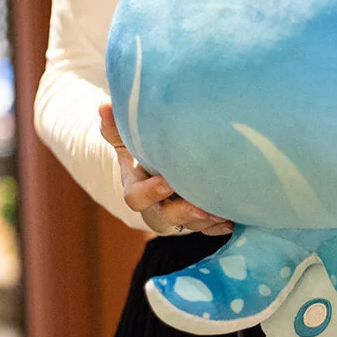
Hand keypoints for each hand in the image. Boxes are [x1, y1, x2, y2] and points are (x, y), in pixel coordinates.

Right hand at [99, 102, 233, 235]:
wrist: (158, 171)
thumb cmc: (142, 154)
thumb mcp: (128, 140)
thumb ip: (116, 127)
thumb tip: (104, 106)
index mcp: (136, 188)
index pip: (136, 197)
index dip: (151, 192)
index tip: (169, 182)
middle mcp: (156, 207)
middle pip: (165, 217)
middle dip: (185, 212)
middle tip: (204, 207)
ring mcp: (177, 217)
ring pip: (189, 225)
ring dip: (206, 220)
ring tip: (223, 212)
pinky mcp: (196, 222)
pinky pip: (206, 231)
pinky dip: (218, 227)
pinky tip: (231, 223)